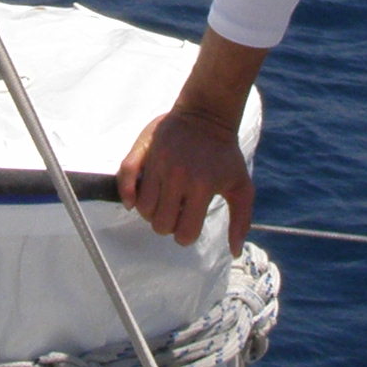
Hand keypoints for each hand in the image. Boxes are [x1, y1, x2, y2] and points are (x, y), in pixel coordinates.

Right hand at [117, 105, 254, 249]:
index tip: (189, 222)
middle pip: (160, 224)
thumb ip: (241, 220)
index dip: (185, 234)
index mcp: (202, 187)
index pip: (184, 232)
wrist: (207, 114)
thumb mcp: (241, 186)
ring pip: (143, 208)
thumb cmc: (225, 155)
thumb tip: (235, 252)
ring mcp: (158, 163)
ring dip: (151, 211)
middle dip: (167, 224)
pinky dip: (126, 193)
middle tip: (175, 211)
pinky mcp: (144, 150)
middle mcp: (178, 177)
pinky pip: (125, 178)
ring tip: (162, 201)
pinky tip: (135, 198)